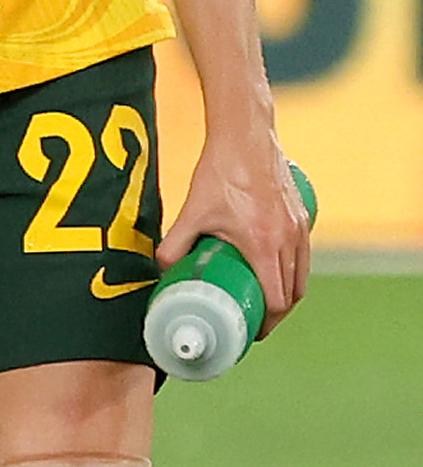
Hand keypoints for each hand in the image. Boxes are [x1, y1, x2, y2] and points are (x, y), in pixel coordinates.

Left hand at [158, 131, 310, 332]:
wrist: (245, 135)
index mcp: (264, 245)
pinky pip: (304, 254)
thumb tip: (161, 271)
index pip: (277, 299)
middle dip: (276, 312)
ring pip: (302, 274)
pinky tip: (277, 270)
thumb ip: (174, 244)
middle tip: (254, 320)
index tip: (252, 331)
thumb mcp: (192, 212)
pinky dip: (294, 269)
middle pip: (293, 293)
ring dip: (287, 292)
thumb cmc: (221, 171)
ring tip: (265, 300)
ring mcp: (300, 227)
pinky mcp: (303, 215)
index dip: (267, 322)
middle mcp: (288, 239)